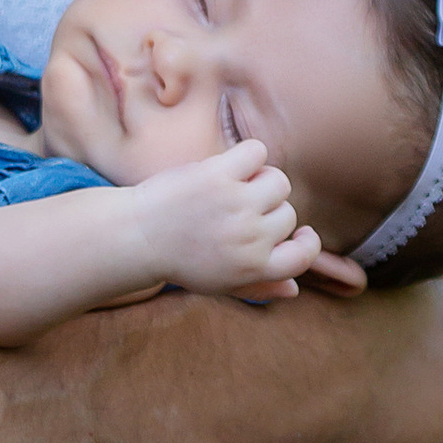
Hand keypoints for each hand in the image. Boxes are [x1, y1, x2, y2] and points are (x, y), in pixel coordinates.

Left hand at [132, 138, 342, 300]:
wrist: (135, 237)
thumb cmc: (178, 259)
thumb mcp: (219, 283)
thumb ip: (259, 287)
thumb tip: (294, 289)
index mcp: (253, 267)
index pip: (303, 257)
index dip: (306, 244)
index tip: (299, 234)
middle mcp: (250, 238)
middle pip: (287, 214)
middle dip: (268, 211)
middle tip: (235, 211)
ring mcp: (236, 205)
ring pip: (277, 182)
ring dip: (261, 180)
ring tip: (235, 187)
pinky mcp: (218, 176)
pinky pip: (257, 152)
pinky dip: (249, 155)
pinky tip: (231, 166)